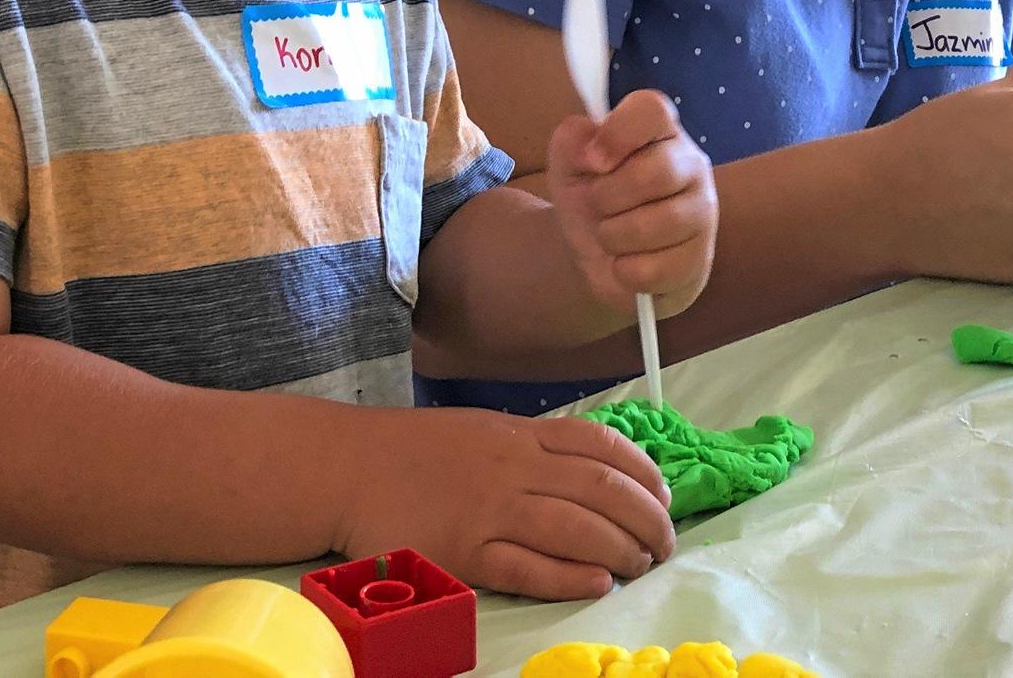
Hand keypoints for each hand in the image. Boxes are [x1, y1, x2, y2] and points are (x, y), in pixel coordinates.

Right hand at [338, 406, 673, 600]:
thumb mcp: (484, 429)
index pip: (602, 445)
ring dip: (622, 550)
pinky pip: (531, 568)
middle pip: (602, 490)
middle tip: (665, 544)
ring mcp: (490, 512)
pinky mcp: (466, 554)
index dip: (644, 473)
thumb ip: (537, 445)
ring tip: (642, 565)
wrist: (347, 467)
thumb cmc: (415, 450)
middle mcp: (513, 468)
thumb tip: (597, 467)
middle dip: (647, 519)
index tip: (665, 495)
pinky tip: (598, 583)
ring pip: (576, 530)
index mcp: (520, 435)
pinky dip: (571, 577)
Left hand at [545, 90, 717, 317]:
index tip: (592, 162)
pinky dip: (624, 271)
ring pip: (655, 225)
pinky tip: (626, 262)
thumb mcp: (568, 165)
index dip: (618, 134)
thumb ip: (571, 141)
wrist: (597, 256)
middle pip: (656, 172)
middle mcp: (691, 164)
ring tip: (611, 235)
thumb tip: (588, 140)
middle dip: (608, 196)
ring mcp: (703, 212)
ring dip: (613, 236)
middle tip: (598, 205)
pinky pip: (654, 268)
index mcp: (659, 131)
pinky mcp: (699, 259)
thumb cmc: (590, 199)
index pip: (652, 110)